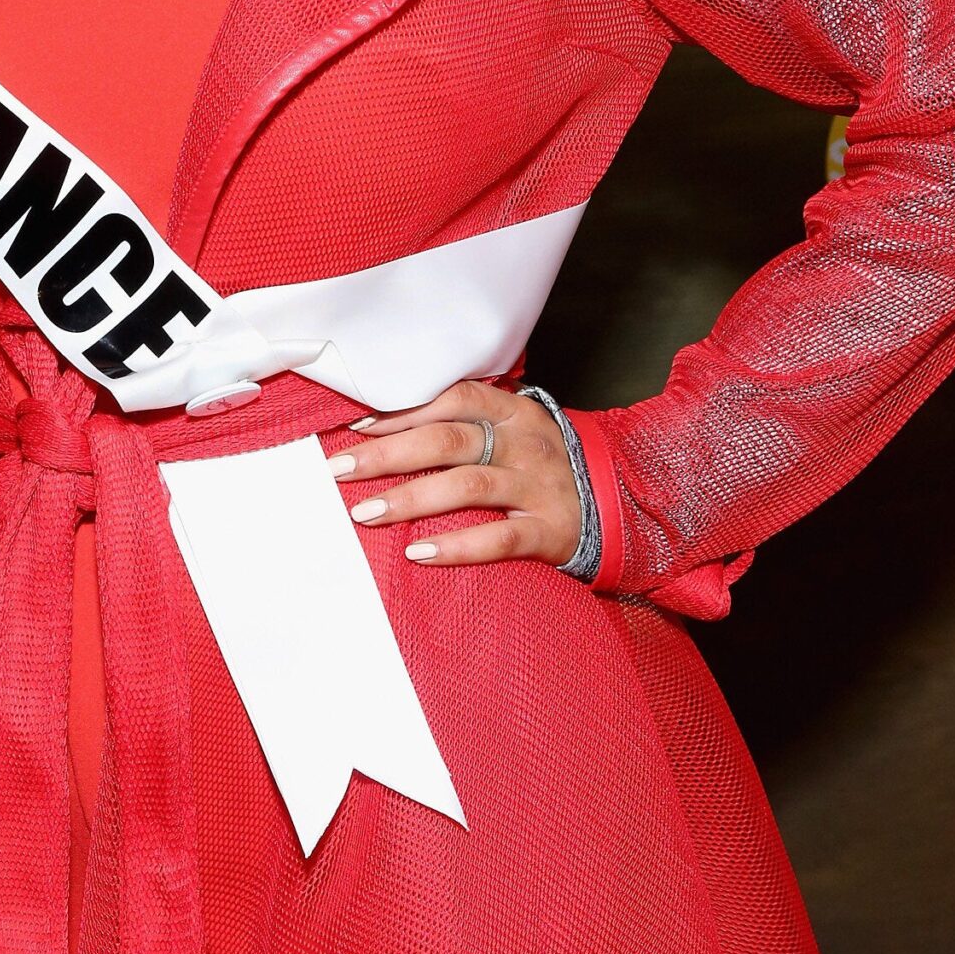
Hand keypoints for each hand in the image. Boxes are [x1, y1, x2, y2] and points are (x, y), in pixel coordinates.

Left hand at [326, 380, 582, 565]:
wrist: (614, 502)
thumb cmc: (540, 464)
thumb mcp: (512, 429)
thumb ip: (465, 422)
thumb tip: (383, 424)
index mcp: (512, 411)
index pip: (452, 398)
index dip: (402, 410)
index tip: (354, 426)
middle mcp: (524, 443)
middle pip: (448, 441)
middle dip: (387, 455)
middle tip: (340, 470)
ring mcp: (538, 486)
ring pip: (468, 487)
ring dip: (410, 498)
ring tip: (365, 512)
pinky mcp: (548, 530)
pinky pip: (499, 539)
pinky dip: (456, 546)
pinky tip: (418, 554)